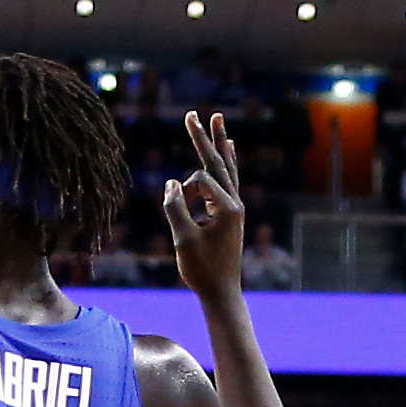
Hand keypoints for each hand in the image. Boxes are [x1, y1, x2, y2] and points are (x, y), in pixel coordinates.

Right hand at [163, 111, 243, 300]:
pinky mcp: (230, 214)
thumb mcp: (184, 240)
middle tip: (193, 114)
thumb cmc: (202, 269)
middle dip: (203, 138)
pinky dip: (225, 163)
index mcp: (227, 207)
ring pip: (225, 168)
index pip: (198, 181)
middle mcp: (234, 202)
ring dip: (219, 144)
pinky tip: (229, 148)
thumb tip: (171, 182)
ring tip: (218, 121)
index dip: (181, 193)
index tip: (177, 214)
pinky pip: (228, 180)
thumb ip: (175, 208)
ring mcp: (234, 207)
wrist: (221, 292)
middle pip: (217, 162)